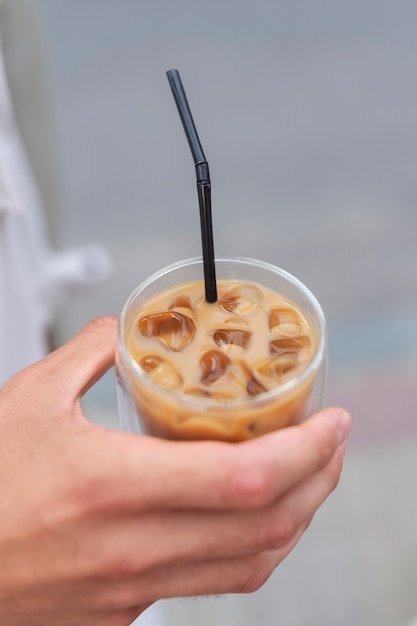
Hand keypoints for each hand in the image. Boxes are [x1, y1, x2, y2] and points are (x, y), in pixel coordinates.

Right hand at [0, 317, 350, 625]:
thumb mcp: (27, 402)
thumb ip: (83, 356)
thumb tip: (117, 334)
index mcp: (113, 484)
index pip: (246, 477)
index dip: (307, 450)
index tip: (331, 422)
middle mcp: (134, 547)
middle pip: (268, 525)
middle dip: (320, 481)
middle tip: (332, 444)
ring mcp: (134, 588)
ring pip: (250, 563)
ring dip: (295, 518)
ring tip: (308, 478)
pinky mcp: (125, 610)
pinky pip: (212, 582)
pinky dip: (249, 547)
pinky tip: (247, 517)